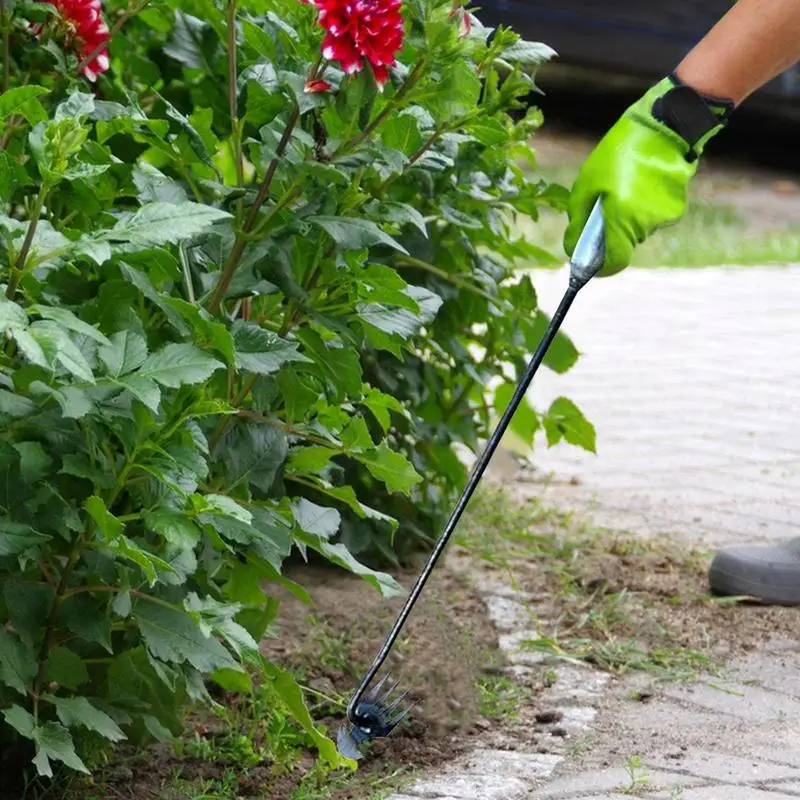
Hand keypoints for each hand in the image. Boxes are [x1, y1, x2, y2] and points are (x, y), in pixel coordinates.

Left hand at [563, 76, 730, 274]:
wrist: (664, 127)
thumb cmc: (618, 154)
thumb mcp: (586, 185)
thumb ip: (578, 221)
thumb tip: (573, 249)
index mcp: (622, 219)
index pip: (613, 262)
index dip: (600, 266)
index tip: (590, 260)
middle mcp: (645, 224)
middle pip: (623, 246)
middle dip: (610, 235)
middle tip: (603, 207)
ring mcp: (664, 218)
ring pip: (637, 232)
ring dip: (626, 219)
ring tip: (624, 188)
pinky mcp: (677, 210)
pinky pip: (652, 219)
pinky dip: (643, 210)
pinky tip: (641, 185)